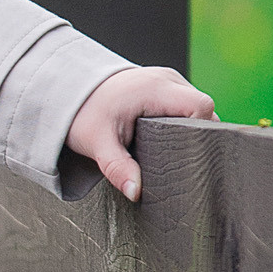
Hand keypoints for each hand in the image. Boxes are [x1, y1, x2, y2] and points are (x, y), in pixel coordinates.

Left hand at [67, 65, 216, 203]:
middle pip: (203, 108)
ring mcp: (166, 80)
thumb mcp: (98, 144)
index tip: (187, 153)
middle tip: (179, 156)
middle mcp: (166, 79)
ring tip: (171, 148)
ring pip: (195, 107)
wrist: (69, 91)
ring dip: (187, 127)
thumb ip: (118, 168)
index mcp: (155, 88)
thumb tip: (136, 192)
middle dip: (195, 134)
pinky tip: (167, 138)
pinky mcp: (163, 86)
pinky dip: (180, 120)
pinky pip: (184, 103)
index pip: (201, 106)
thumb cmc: (83, 113)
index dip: (201, 131)